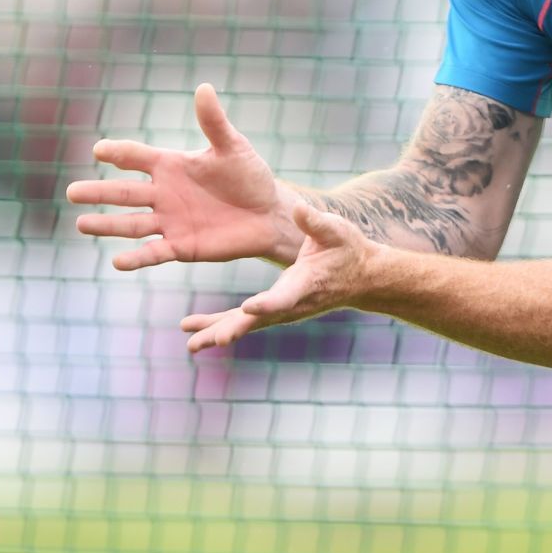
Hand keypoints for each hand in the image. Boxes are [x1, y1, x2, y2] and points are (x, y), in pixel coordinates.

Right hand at [66, 83, 297, 268]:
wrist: (268, 214)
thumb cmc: (250, 176)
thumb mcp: (233, 147)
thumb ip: (214, 122)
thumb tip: (204, 87)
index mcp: (171, 166)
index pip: (137, 157)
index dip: (119, 153)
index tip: (99, 149)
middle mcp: (164, 194)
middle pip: (124, 193)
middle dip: (98, 192)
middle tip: (72, 192)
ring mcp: (170, 221)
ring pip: (131, 223)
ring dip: (107, 224)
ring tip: (82, 224)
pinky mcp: (181, 246)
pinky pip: (154, 252)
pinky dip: (136, 258)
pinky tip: (116, 261)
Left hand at [181, 205, 377, 351]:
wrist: (361, 278)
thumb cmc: (348, 250)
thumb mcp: (336, 231)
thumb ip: (315, 222)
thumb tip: (298, 208)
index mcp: (306, 284)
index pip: (286, 297)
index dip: (269, 304)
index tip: (250, 308)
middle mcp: (292, 304)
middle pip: (260, 321)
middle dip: (235, 329)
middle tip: (213, 341)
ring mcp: (282, 311)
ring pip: (247, 325)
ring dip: (218, 332)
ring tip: (191, 344)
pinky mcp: (274, 310)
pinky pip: (244, 322)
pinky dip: (220, 326)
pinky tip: (197, 331)